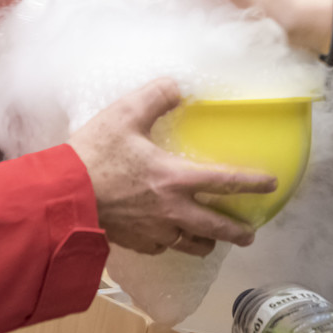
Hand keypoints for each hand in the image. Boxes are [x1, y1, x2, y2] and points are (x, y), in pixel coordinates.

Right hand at [69, 78, 278, 256]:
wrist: (61, 196)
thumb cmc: (93, 155)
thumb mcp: (124, 114)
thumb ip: (156, 96)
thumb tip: (177, 85)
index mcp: (174, 178)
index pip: (225, 182)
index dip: (252, 183)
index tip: (271, 185)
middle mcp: (171, 210)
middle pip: (215, 227)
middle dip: (237, 231)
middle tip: (250, 234)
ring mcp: (153, 231)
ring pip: (190, 244)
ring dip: (206, 242)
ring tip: (212, 241)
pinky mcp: (134, 243)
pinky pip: (162, 247)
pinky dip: (171, 243)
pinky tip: (169, 237)